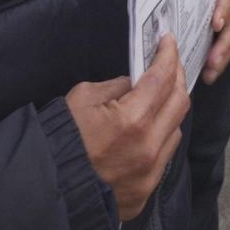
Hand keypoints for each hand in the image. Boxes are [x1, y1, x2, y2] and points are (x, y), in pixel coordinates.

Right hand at [66, 36, 189, 220]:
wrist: (49, 188)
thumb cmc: (62, 138)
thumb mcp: (84, 98)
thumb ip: (117, 86)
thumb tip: (136, 84)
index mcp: (133, 120)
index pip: (162, 79)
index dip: (168, 56)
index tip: (169, 41)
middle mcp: (149, 146)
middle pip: (180, 102)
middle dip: (178, 76)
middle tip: (171, 62)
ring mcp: (151, 171)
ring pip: (176, 128)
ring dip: (172, 107)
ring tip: (162, 93)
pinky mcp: (148, 187)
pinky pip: (165, 153)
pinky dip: (163, 133)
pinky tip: (153, 124)